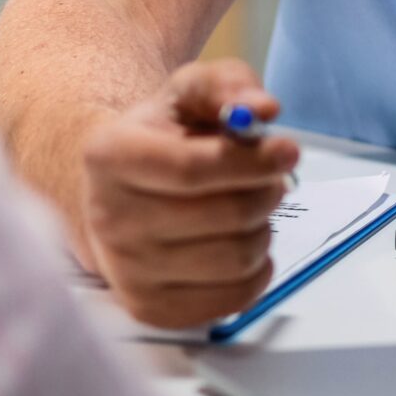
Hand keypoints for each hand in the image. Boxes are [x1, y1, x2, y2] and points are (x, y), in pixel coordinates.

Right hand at [78, 58, 299, 328]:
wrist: (115, 192)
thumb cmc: (160, 138)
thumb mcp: (186, 93)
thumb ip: (226, 85)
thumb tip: (263, 109)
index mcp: (108, 155)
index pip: (191, 168)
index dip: (250, 161)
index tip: (288, 149)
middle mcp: (108, 218)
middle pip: (222, 215)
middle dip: (264, 192)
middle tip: (271, 180)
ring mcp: (127, 271)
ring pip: (234, 258)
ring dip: (262, 229)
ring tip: (251, 209)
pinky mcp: (150, 310)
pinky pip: (234, 298)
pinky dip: (257, 270)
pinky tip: (240, 242)